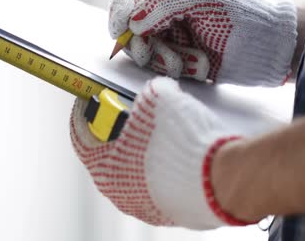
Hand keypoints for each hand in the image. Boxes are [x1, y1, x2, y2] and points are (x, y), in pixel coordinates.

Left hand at [70, 77, 254, 228]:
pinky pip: (161, 185)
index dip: (85, 113)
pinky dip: (164, 168)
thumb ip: (149, 94)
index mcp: (104, 166)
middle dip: (119, 130)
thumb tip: (155, 91)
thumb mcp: (160, 99)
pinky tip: (180, 152)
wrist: (223, 177)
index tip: (91, 102)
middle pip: (110, 154)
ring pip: (137, 171)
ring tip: (162, 131)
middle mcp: (120, 192)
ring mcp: (146, 206)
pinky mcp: (171, 213)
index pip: (81, 136)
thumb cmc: (185, 143)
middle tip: (133, 113)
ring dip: (144, 150)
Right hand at [109, 0, 297, 85]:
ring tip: (194, 62)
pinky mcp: (178, 53)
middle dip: (141, 42)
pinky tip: (202, 65)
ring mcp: (172, 29)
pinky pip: (161, 64)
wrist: (270, 49)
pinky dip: (180, 68)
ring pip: (144, 46)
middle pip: (131, 21)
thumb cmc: (244, 14)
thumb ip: (163, 3)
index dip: (121, 6)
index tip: (120, 29)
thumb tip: (131, 22)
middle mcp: (168, 3)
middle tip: (149, 55)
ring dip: (164, 59)